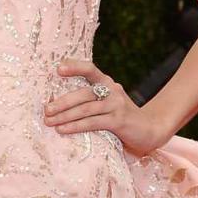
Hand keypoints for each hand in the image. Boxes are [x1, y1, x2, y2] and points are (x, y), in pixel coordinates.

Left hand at [44, 60, 166, 156]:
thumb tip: (58, 105)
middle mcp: (112, 90)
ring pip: (85, 109)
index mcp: (107, 83)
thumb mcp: (108, 104)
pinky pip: (93, 123)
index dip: (74, 67)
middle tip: (46, 110)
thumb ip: (91, 101)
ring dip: (65, 116)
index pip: (90, 69)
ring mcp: (116, 105)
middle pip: (83, 93)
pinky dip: (76, 126)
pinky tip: (63, 130)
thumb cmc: (122, 118)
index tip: (58, 69)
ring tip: (50, 122)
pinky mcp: (119, 121)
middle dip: (61, 102)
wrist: (151, 130)